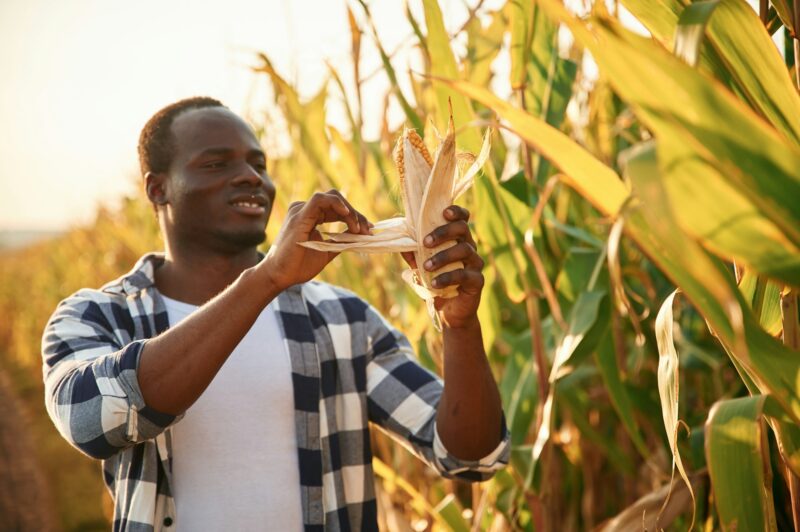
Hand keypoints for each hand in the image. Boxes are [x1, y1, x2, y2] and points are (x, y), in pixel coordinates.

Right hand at [262, 190, 370, 289]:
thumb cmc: (298, 266)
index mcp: (310, 216)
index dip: (355, 216)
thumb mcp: (327, 251)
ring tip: (358, 228)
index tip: (368, 229)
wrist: (280, 276)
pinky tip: (347, 215)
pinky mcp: (299, 216)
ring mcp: (300, 210)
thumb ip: (341, 241)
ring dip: (349, 211)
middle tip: (367, 230)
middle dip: (356, 214)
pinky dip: (336, 204)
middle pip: (336, 200)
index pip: (337, 208)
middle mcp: (304, 209)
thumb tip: (361, 235)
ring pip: (331, 197)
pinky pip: (319, 200)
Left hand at [401, 205, 483, 328]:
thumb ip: (413, 255)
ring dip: (443, 256)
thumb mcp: (420, 267)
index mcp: (458, 239)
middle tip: (426, 242)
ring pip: (464, 250)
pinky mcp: (477, 280)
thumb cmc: (436, 283)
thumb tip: (401, 243)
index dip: (456, 212)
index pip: (462, 219)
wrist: (449, 311)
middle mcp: (469, 247)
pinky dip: (447, 277)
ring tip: (426, 266)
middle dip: (444, 232)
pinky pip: (464, 274)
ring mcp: (475, 263)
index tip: (444, 212)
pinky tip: (434, 283)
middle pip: (463, 229)